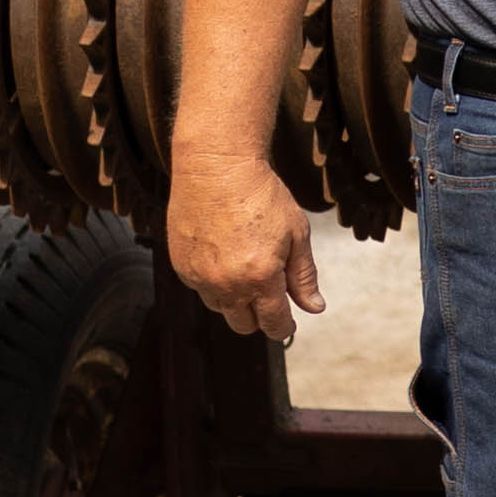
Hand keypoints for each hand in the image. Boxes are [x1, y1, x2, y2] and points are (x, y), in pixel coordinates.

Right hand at [173, 155, 323, 345]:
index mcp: (260, 277)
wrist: (216, 169)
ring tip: (247, 269)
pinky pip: (201, 289)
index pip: (272, 323)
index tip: (287, 324)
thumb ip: (303, 276)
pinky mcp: (181, 266)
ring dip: (236, 301)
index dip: (283, 327)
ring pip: (221, 308)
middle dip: (259, 317)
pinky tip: (225, 258)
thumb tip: (314, 308)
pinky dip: (214, 284)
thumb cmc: (261, 196)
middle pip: (243, 325)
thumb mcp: (296, 234)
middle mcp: (226, 284)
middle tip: (270, 297)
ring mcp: (200, 277)